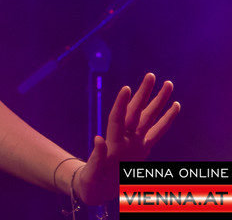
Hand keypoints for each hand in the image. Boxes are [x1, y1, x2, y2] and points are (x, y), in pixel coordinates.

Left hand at [76, 73, 179, 204]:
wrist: (95, 190)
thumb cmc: (91, 181)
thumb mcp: (91, 173)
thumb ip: (97, 157)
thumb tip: (98, 138)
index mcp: (113, 145)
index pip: (118, 119)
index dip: (122, 105)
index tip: (127, 88)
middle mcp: (126, 140)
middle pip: (136, 113)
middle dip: (144, 95)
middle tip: (151, 75)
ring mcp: (135, 144)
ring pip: (149, 119)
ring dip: (158, 102)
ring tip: (167, 85)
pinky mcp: (143, 151)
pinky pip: (157, 133)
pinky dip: (166, 121)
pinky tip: (174, 108)